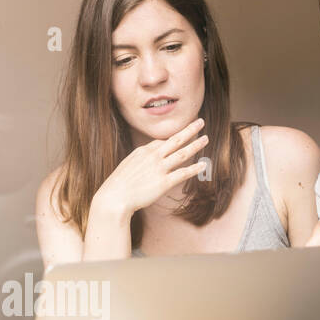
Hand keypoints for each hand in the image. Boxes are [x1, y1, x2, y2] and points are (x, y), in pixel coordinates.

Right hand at [94, 117, 209, 215]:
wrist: (114, 197)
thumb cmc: (118, 185)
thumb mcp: (127, 166)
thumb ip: (139, 161)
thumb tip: (145, 163)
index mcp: (143, 151)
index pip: (161, 141)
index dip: (174, 136)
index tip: (183, 133)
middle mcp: (153, 157)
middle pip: (175, 140)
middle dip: (189, 130)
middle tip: (200, 122)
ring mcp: (159, 169)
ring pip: (182, 153)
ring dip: (195, 145)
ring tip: (206, 139)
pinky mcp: (163, 183)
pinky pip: (182, 173)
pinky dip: (194, 168)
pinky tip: (203, 164)